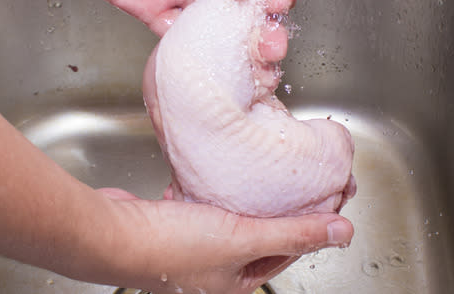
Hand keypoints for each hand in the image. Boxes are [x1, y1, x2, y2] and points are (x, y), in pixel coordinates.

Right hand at [97, 188, 352, 293]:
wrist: (110, 233)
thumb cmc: (169, 246)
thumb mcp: (243, 238)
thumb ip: (293, 232)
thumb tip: (342, 232)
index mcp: (238, 283)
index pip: (290, 249)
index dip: (313, 221)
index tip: (331, 191)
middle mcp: (217, 270)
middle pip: (263, 233)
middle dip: (282, 205)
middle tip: (304, 174)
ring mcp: (194, 246)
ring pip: (234, 217)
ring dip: (249, 196)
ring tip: (266, 170)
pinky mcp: (174, 223)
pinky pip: (206, 204)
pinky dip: (215, 189)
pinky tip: (218, 173)